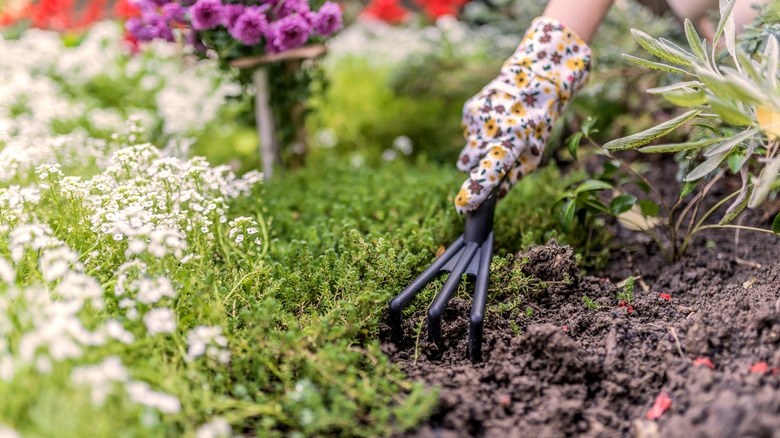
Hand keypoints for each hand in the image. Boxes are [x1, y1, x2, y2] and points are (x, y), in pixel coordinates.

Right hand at [454, 17, 591, 213]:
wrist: (533, 80)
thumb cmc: (537, 123)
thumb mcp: (534, 154)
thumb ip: (514, 177)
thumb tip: (497, 198)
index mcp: (511, 144)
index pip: (489, 172)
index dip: (475, 192)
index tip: (462, 206)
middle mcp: (490, 132)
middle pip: (467, 165)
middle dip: (475, 165)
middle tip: (495, 153)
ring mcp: (476, 120)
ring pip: (466, 149)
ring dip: (477, 148)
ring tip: (498, 133)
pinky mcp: (469, 110)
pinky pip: (466, 133)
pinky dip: (478, 132)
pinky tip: (494, 120)